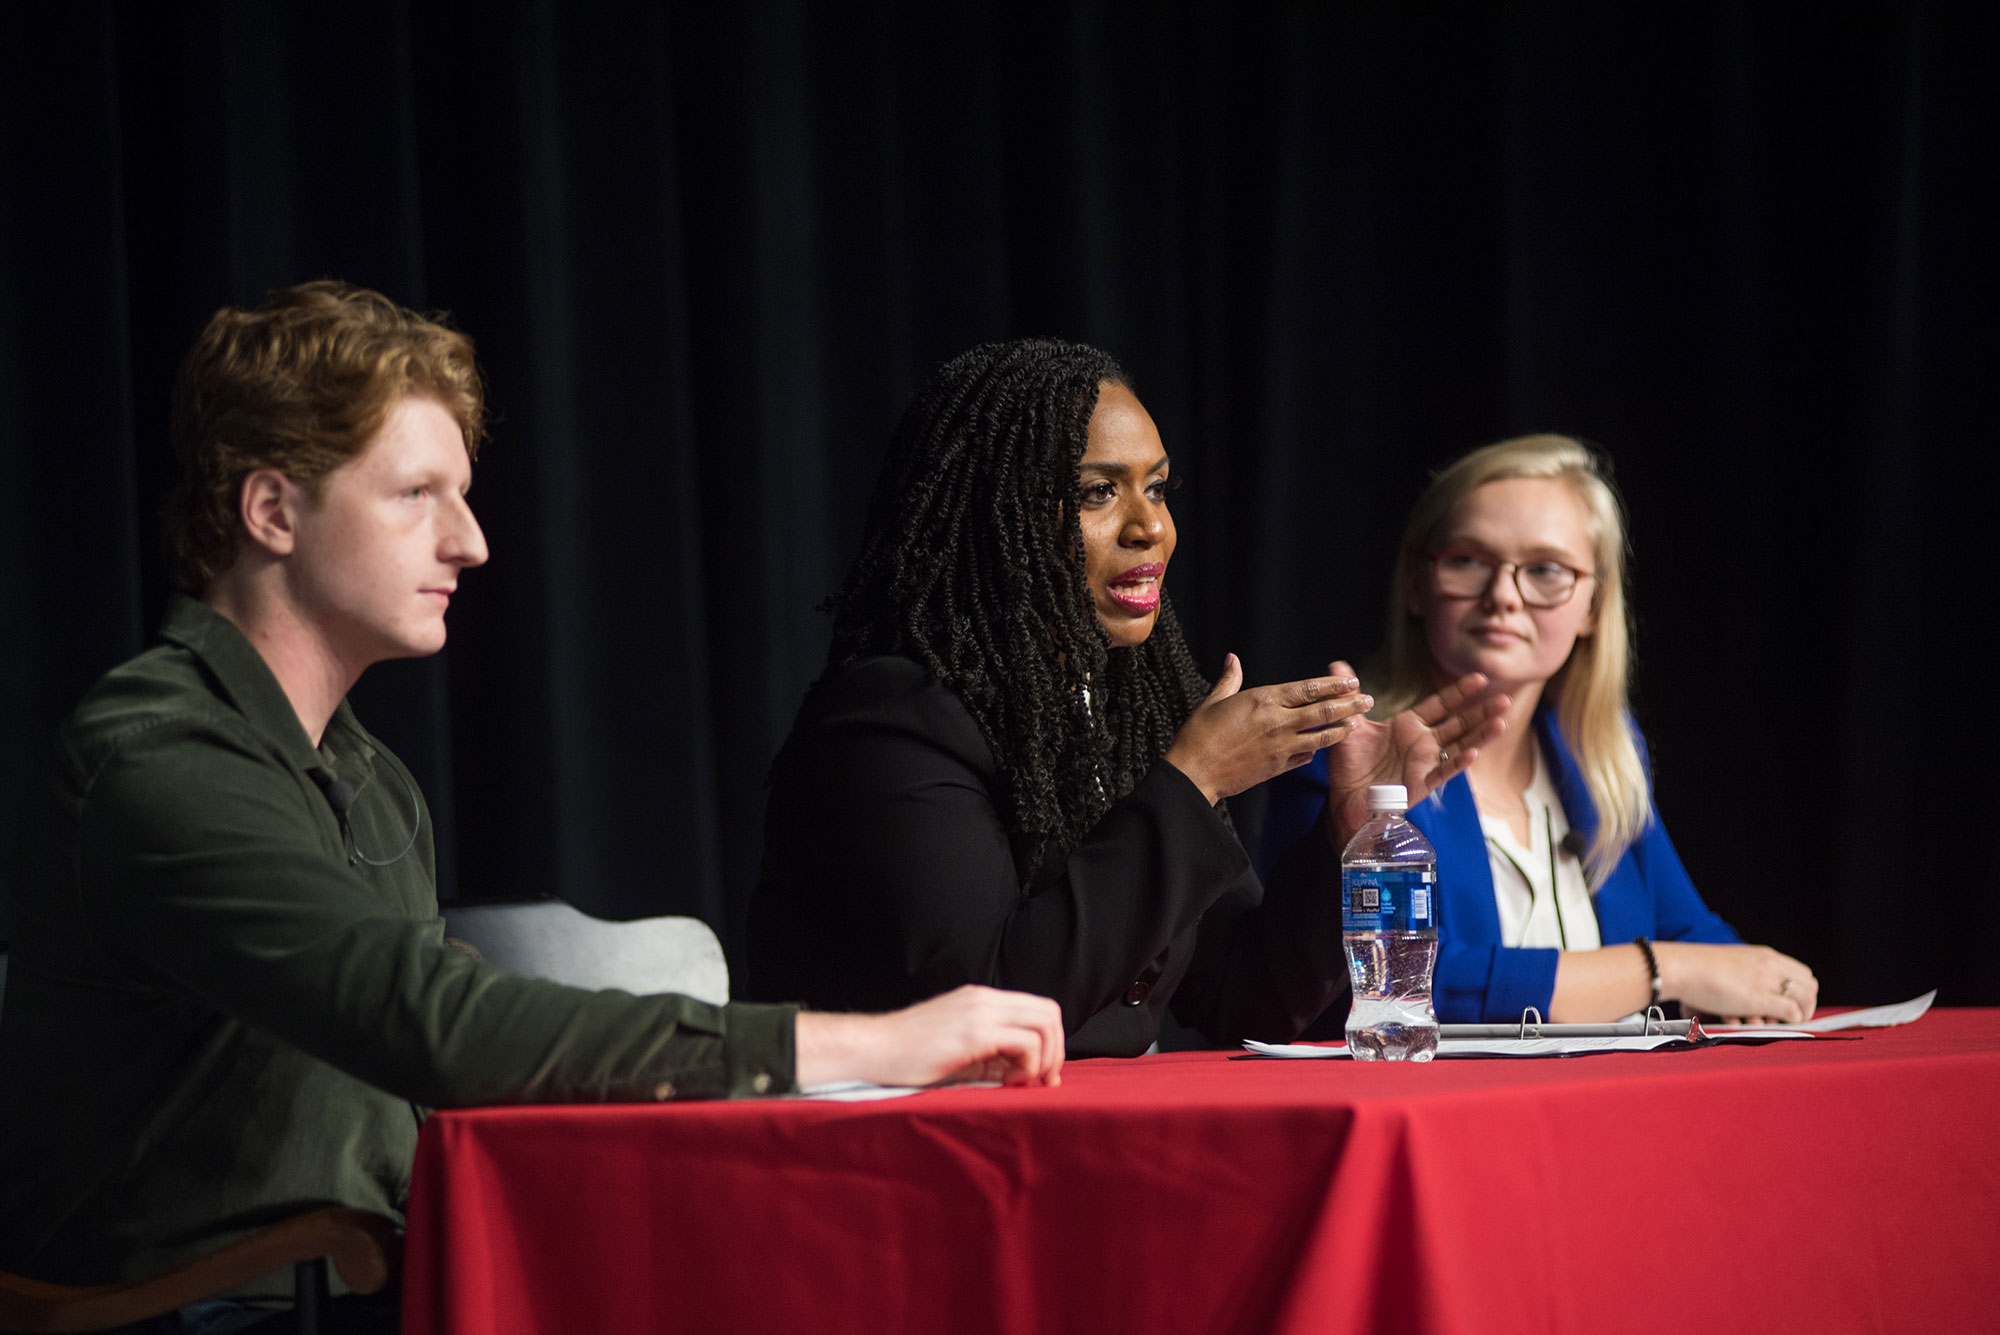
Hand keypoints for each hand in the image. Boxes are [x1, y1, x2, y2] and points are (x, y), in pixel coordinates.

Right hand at [793, 985, 1064, 1089]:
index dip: (1050, 1042)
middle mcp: (985, 999)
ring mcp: (980, 1011)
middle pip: (1050, 1013)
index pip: (1039, 1008)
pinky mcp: (974, 1032)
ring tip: (1022, 1083)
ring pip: (1044, 1025)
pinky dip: (1028, 1066)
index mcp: (981, 999)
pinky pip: (1026, 1042)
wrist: (872, 1048)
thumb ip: (991, 1054)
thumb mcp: (958, 1049)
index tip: (1040, 1074)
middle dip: (1055, 1051)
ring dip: (1044, 1060)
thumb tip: (1025, 1072)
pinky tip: (1007, 1082)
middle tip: (1041, 1081)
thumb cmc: (907, 1054)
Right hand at [1162, 655, 1373, 805]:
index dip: (1332, 685)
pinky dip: (1315, 751)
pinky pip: (1305, 757)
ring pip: (1321, 736)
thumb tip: (1232, 659)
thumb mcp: (1213, 701)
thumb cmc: (1199, 736)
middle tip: (1367, 700)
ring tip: (1356, 724)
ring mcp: (1280, 746)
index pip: (1307, 689)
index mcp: (1262, 700)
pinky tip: (1322, 748)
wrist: (1194, 773)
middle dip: (1348, 704)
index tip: (1350, 681)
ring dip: (1341, 729)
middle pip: (1322, 711)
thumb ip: (1229, 679)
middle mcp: (1277, 722)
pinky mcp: (1278, 767)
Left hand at [1324, 671, 1509, 841]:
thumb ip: (1350, 696)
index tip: (1480, 678)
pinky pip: (1442, 772)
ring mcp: (1424, 764)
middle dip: (1481, 712)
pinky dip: (1457, 763)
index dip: (1460, 692)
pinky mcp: (1421, 784)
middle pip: (1459, 724)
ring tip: (1502, 722)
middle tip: (1505, 699)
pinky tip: (1474, 753)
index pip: (1440, 704)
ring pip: (1459, 746)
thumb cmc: (1349, 764)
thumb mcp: (1350, 724)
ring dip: (1481, 735)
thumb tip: (1338, 665)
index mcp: (1408, 726)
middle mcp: (1422, 743)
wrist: (1343, 797)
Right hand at [1657, 943, 1817, 1025]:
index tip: (1793, 1003)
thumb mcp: (1730, 963)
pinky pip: (1791, 1011)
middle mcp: (1769, 965)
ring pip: (1805, 998)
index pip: (1801, 972)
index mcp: (1763, 955)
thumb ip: (1746, 973)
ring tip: (1786, 1022)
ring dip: (1801, 1013)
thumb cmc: (1696, 967)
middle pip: (1809, 985)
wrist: (1681, 967)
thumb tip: (1754, 990)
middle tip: (1795, 1017)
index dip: (1802, 991)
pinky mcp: (1759, 998)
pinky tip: (1779, 1023)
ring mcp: (1766, 980)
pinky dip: (1792, 1020)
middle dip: (1807, 1004)